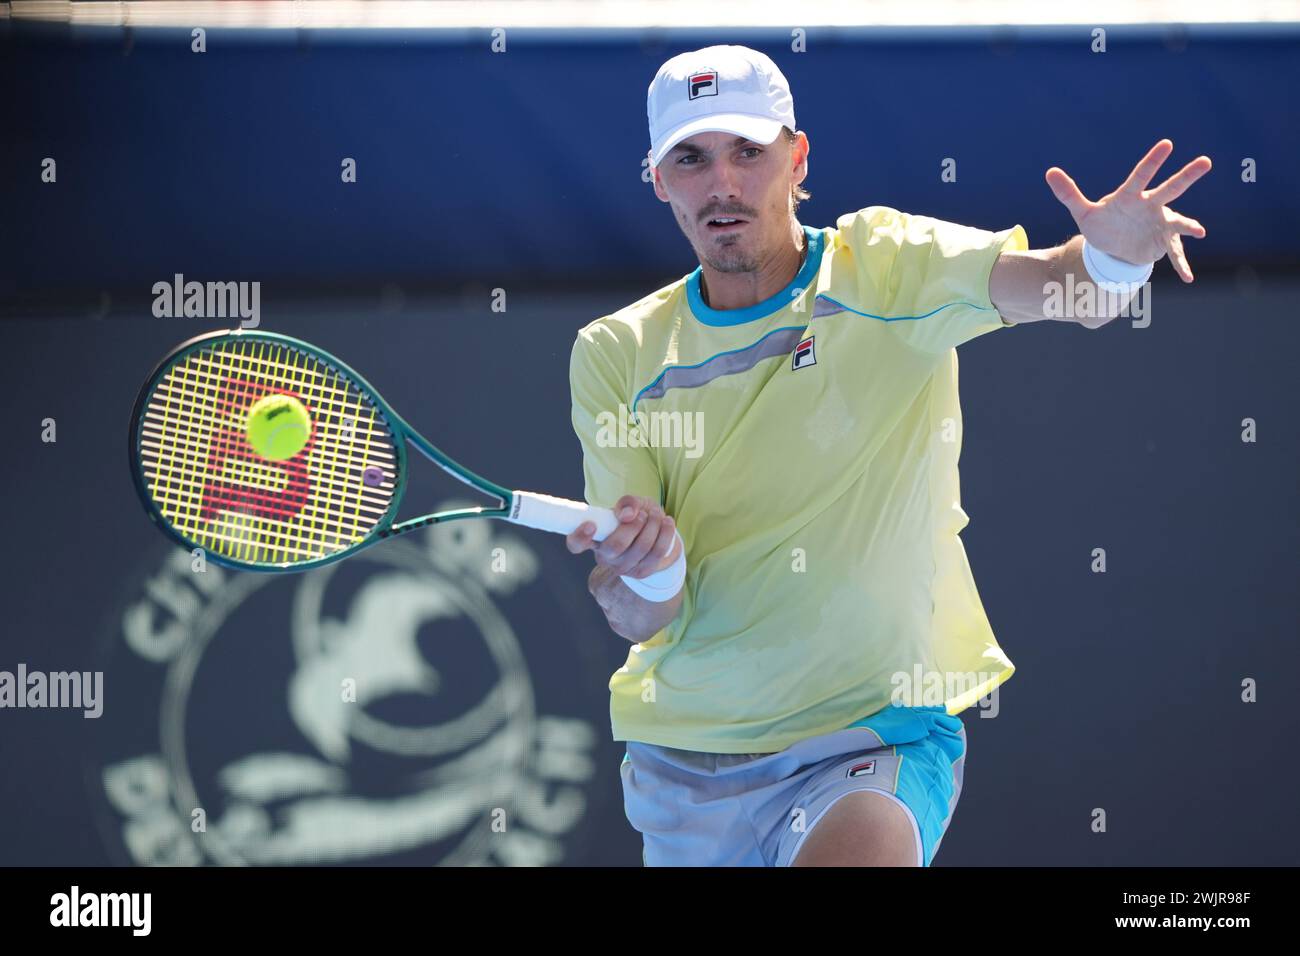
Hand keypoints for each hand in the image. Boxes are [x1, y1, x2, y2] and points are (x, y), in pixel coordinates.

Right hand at [564, 493, 679, 577]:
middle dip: (633, 526)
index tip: (590, 525)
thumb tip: (627, 515)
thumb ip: (627, 503)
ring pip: (640, 548)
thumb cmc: (635, 516)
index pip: (576, 543)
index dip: (579, 536)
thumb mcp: (630, 504)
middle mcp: (604, 557)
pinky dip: (665, 534)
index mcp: (593, 538)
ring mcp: (623, 568)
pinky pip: (656, 553)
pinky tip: (667, 522)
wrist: (654, 534)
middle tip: (642, 514)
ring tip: (656, 514)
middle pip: (615, 546)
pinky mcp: (642, 572)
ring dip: (652, 526)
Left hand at [1045, 139, 1210, 281]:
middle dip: (1187, 176)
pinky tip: (1188, 278)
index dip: (1153, 161)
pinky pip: (1175, 254)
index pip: (1141, 176)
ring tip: (1199, 232)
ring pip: (1179, 221)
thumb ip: (1068, 194)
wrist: (1114, 245)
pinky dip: (1181, 265)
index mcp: (1131, 196)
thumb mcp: (1083, 212)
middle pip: (1170, 189)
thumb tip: (1049, 172)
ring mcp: (1160, 223)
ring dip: (1189, 226)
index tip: (1167, 144)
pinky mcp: (1164, 242)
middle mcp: (1151, 206)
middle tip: (1206, 161)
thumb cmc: (1102, 223)